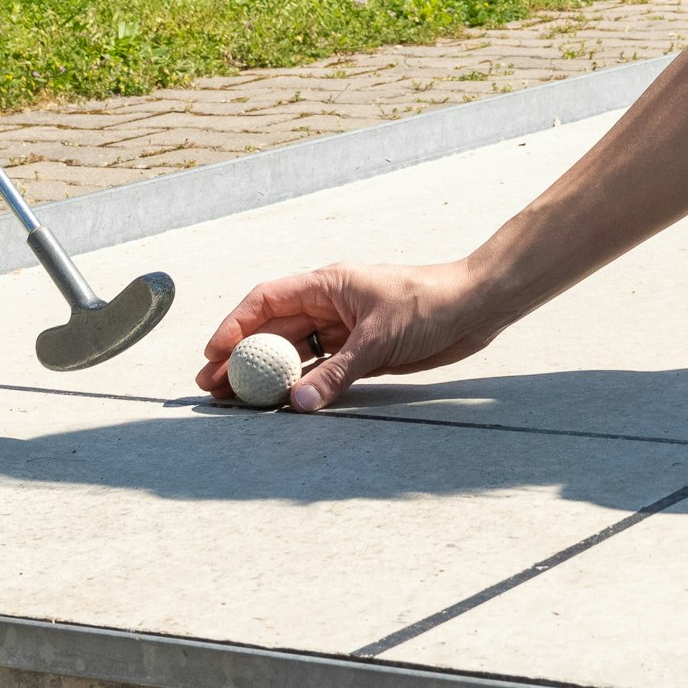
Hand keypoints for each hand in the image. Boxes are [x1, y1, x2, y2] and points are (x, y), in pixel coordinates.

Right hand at [198, 260, 498, 411]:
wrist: (475, 308)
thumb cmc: (429, 304)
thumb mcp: (379, 339)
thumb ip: (337, 373)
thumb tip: (297, 404)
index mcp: (326, 284)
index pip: (267, 300)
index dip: (235, 325)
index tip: (213, 355)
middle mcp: (329, 304)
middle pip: (274, 331)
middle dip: (243, 358)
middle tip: (213, 389)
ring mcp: (344, 329)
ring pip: (295, 352)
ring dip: (268, 374)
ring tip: (236, 401)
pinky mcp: (362, 352)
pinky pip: (322, 369)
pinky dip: (301, 385)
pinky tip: (283, 403)